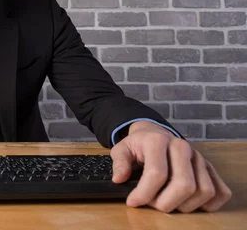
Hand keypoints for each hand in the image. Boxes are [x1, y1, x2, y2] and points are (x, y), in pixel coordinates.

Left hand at [110, 121, 231, 212]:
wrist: (156, 134)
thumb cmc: (139, 145)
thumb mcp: (121, 148)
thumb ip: (119, 162)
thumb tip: (120, 179)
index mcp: (158, 141)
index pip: (157, 174)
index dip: (144, 193)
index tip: (133, 201)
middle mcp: (182, 147)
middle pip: (184, 185)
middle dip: (166, 203)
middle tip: (152, 204)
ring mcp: (199, 158)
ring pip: (204, 191)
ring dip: (185, 205)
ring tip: (167, 201)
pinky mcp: (210, 168)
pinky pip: (220, 192)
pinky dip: (208, 204)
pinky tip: (188, 202)